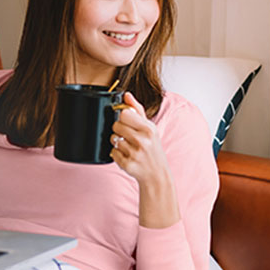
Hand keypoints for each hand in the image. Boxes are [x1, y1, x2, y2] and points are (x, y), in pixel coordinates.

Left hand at [110, 92, 180, 227]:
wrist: (156, 174)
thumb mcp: (150, 128)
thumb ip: (137, 110)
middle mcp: (143, 140)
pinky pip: (112, 153)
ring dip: (117, 143)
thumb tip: (126, 95)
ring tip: (128, 147)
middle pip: (116, 125)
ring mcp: (135, 153)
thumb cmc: (153, 149)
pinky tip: (126, 156)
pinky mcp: (127, 164)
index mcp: (149, 128)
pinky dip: (116, 154)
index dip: (122, 117)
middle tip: (128, 137)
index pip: (124, 113)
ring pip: (112, 139)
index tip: (127, 122)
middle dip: (119, 130)